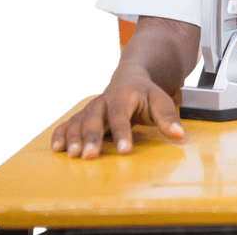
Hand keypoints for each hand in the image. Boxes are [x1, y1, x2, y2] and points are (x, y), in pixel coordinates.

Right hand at [50, 66, 183, 158]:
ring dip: (73, 138)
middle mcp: (102, 101)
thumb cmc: (146, 95)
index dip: (122, 134)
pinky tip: (57, 149)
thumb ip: (168, 118)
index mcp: (123, 96)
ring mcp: (90, 109)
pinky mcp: (82, 116)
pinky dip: (60, 135)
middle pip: (94, 119)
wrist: (130, 79)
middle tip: (89, 156)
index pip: (121, 116)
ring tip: (73, 155)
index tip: (125, 151)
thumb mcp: (161, 101)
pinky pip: (67, 124)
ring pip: (78, 122)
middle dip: (91, 138)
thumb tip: (178, 135)